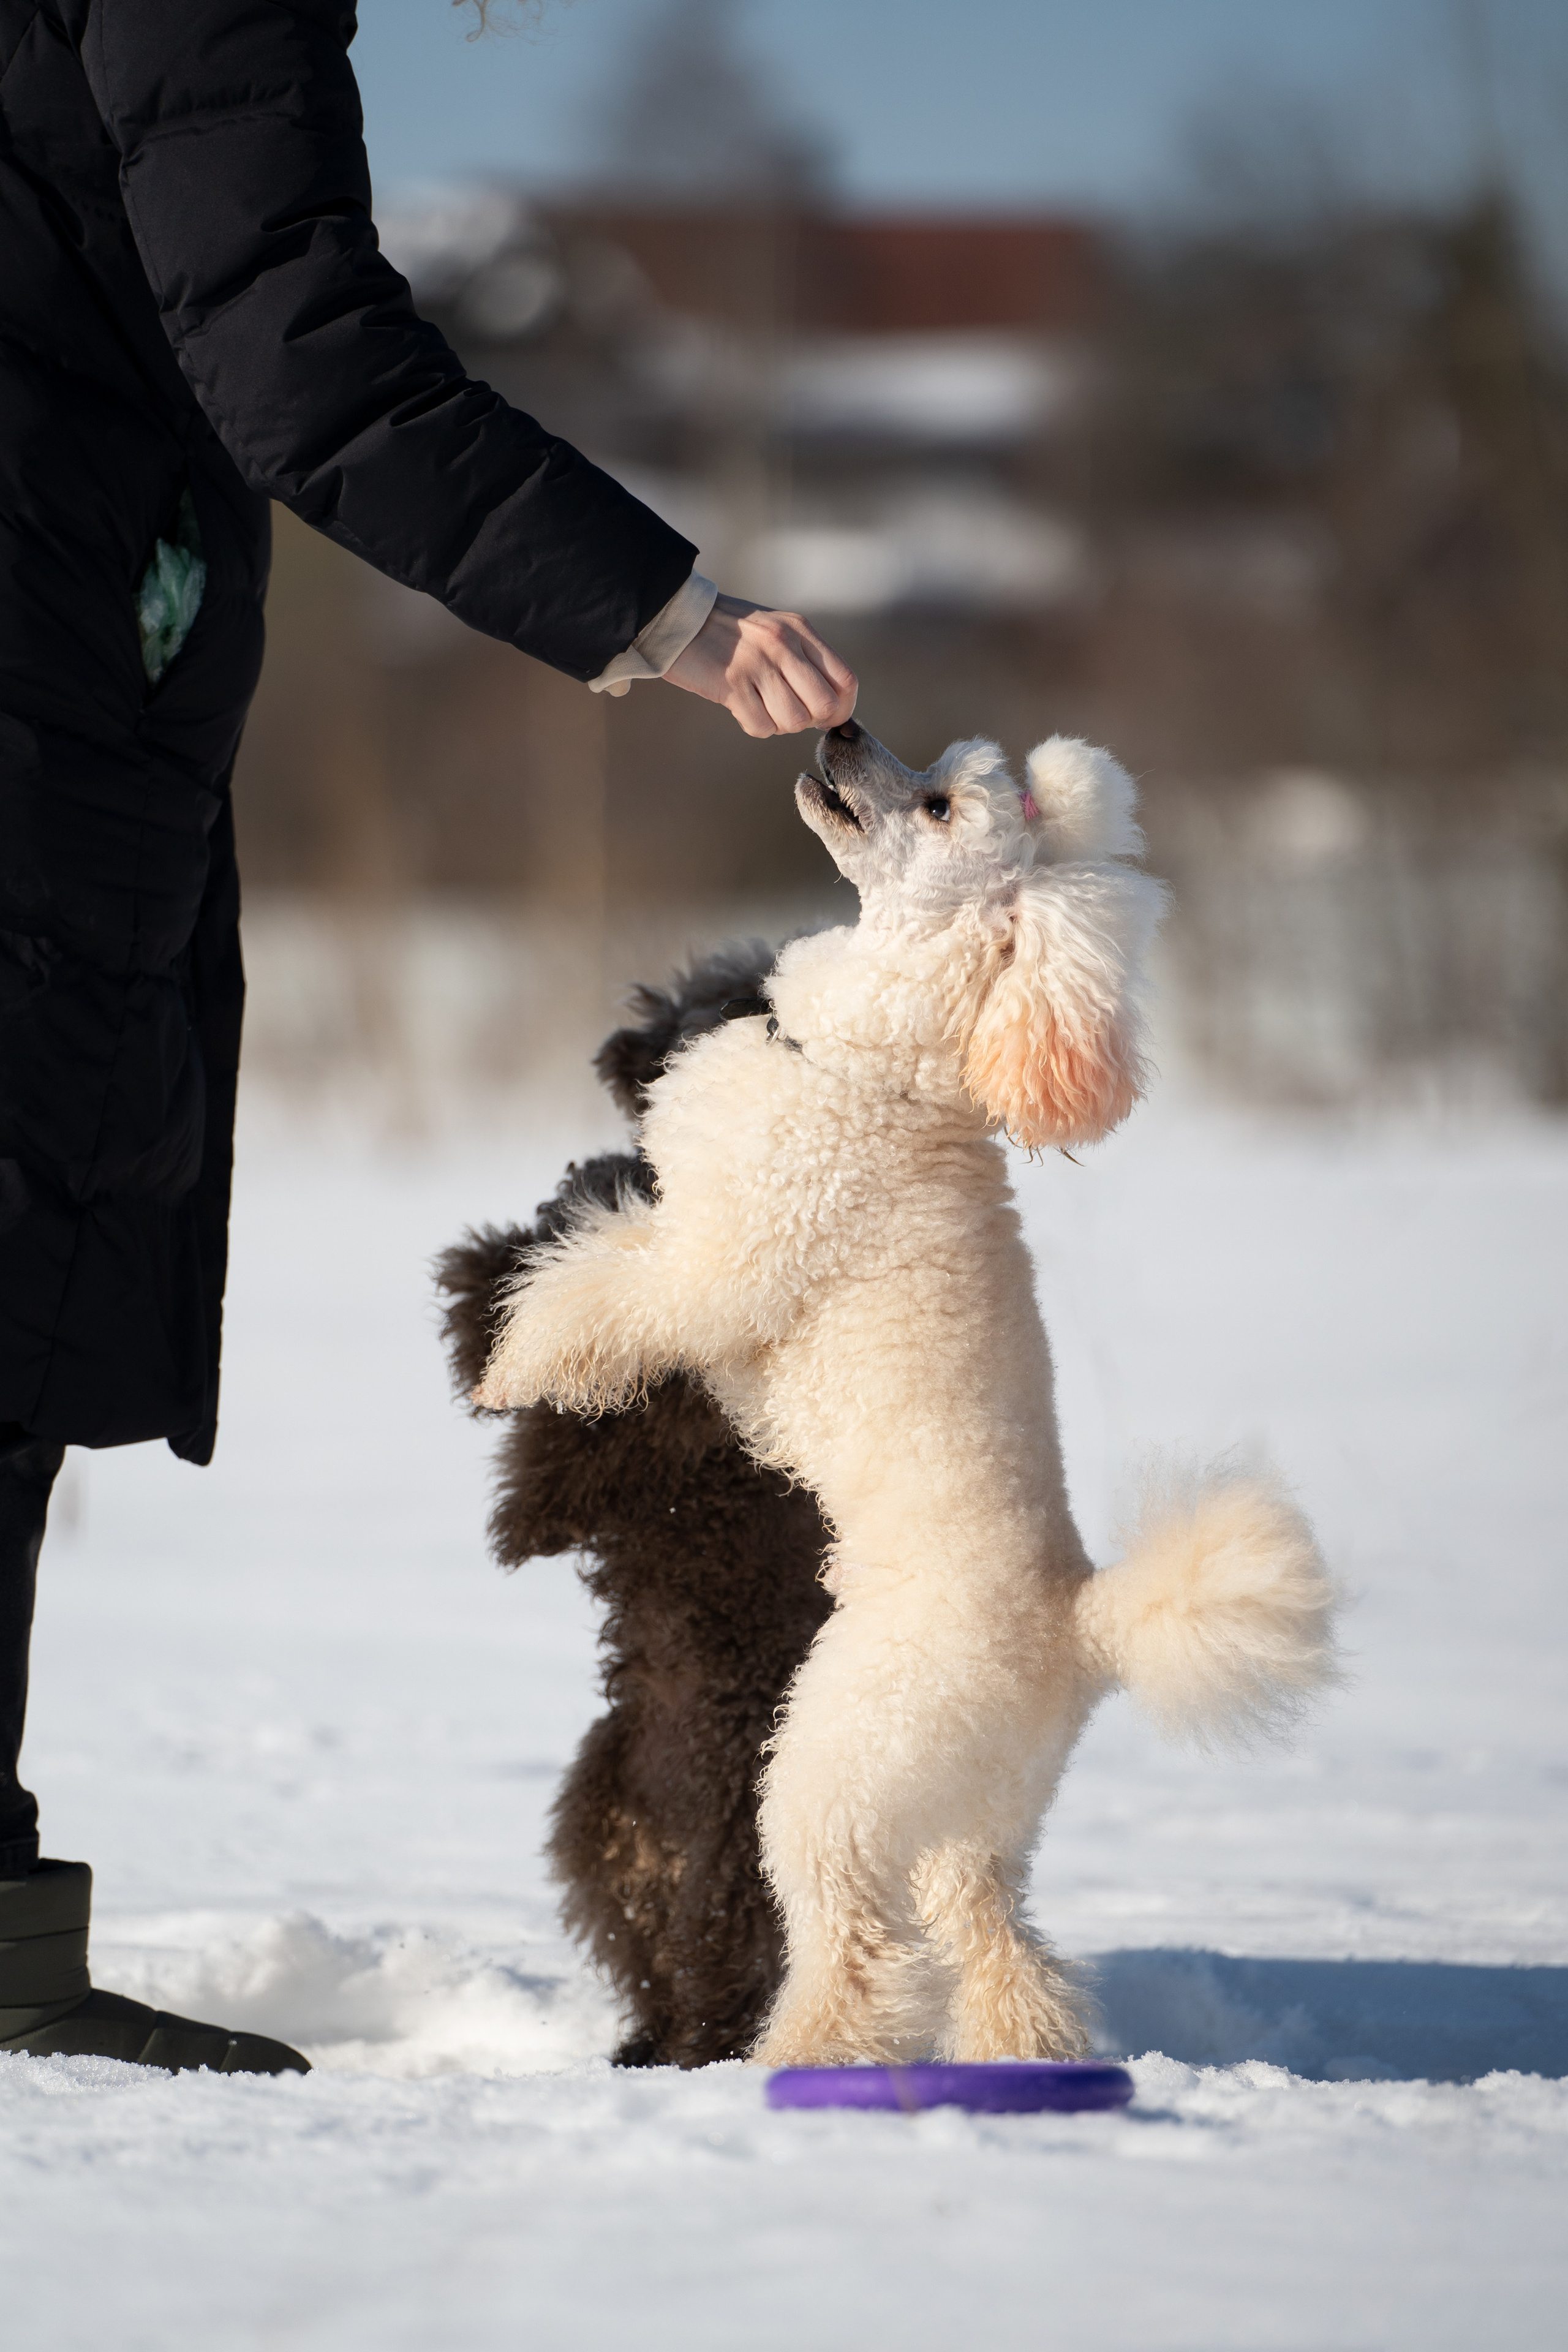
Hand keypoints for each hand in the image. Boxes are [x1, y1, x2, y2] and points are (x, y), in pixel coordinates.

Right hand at [663, 594, 857, 737]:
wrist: (677, 616)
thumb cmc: (728, 632)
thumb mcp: (775, 630)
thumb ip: (804, 659)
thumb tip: (829, 707)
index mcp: (800, 631)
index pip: (846, 681)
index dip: (842, 709)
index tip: (823, 715)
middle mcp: (784, 644)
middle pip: (824, 706)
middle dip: (810, 720)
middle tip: (787, 711)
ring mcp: (758, 663)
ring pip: (795, 721)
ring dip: (780, 724)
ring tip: (761, 706)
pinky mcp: (732, 684)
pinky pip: (762, 727)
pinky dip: (755, 725)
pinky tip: (741, 706)